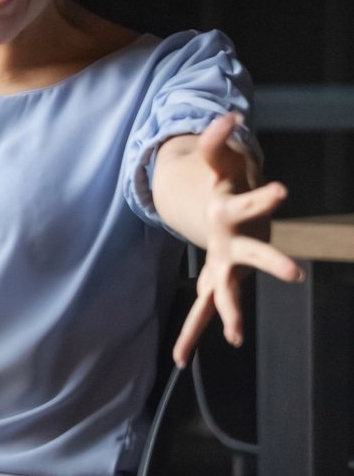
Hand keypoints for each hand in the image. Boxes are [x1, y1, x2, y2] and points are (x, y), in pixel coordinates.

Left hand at [172, 113, 301, 365]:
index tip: (282, 190)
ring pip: (227, 292)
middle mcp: (235, 245)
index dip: (264, 197)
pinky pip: (199, 309)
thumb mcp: (219, 161)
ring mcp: (226, 266)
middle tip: (296, 273)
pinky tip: (180, 359)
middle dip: (272, 262)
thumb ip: (216, 142)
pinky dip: (190, 333)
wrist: (237, 219)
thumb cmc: (228, 188)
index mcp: (234, 213)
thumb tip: (225, 116)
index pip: (251, 202)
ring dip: (229, 312)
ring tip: (236, 336)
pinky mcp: (214, 280)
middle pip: (255, 255)